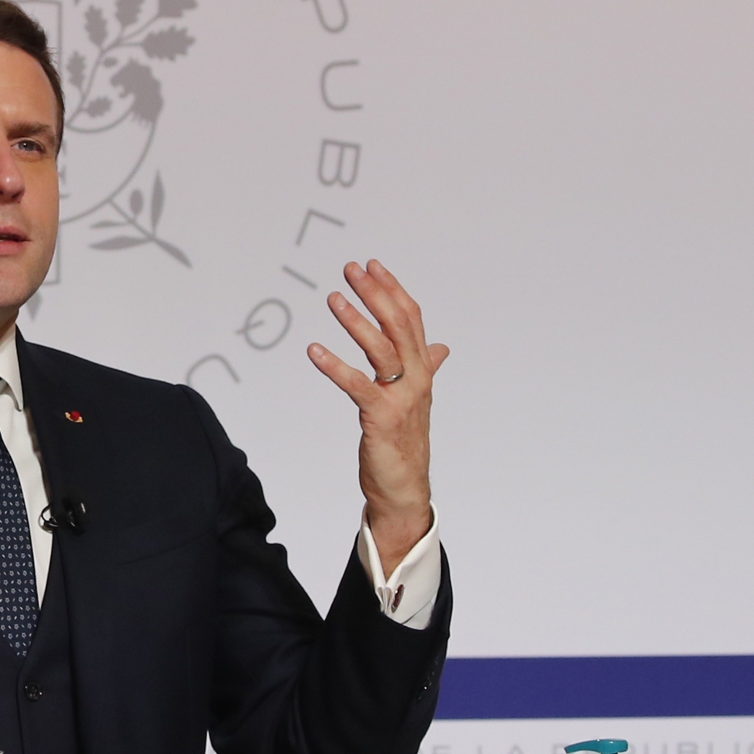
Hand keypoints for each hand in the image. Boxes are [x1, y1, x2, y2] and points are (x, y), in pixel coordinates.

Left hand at [306, 260, 450, 575]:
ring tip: (334, 298)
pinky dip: (335, 366)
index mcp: (421, 371)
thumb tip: (439, 348)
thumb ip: (425, 368)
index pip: (411, 320)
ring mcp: (402, 398)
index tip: (373, 266)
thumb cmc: (405, 442)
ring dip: (357, 320)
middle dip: (375, 294)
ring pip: (382, 349)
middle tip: (352, 269)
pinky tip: (314, 350)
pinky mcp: (382, 418)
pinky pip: (358, 386)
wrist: (404, 488)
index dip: (392, 290)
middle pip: (398, 326)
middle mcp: (416, 379)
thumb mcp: (414, 399)